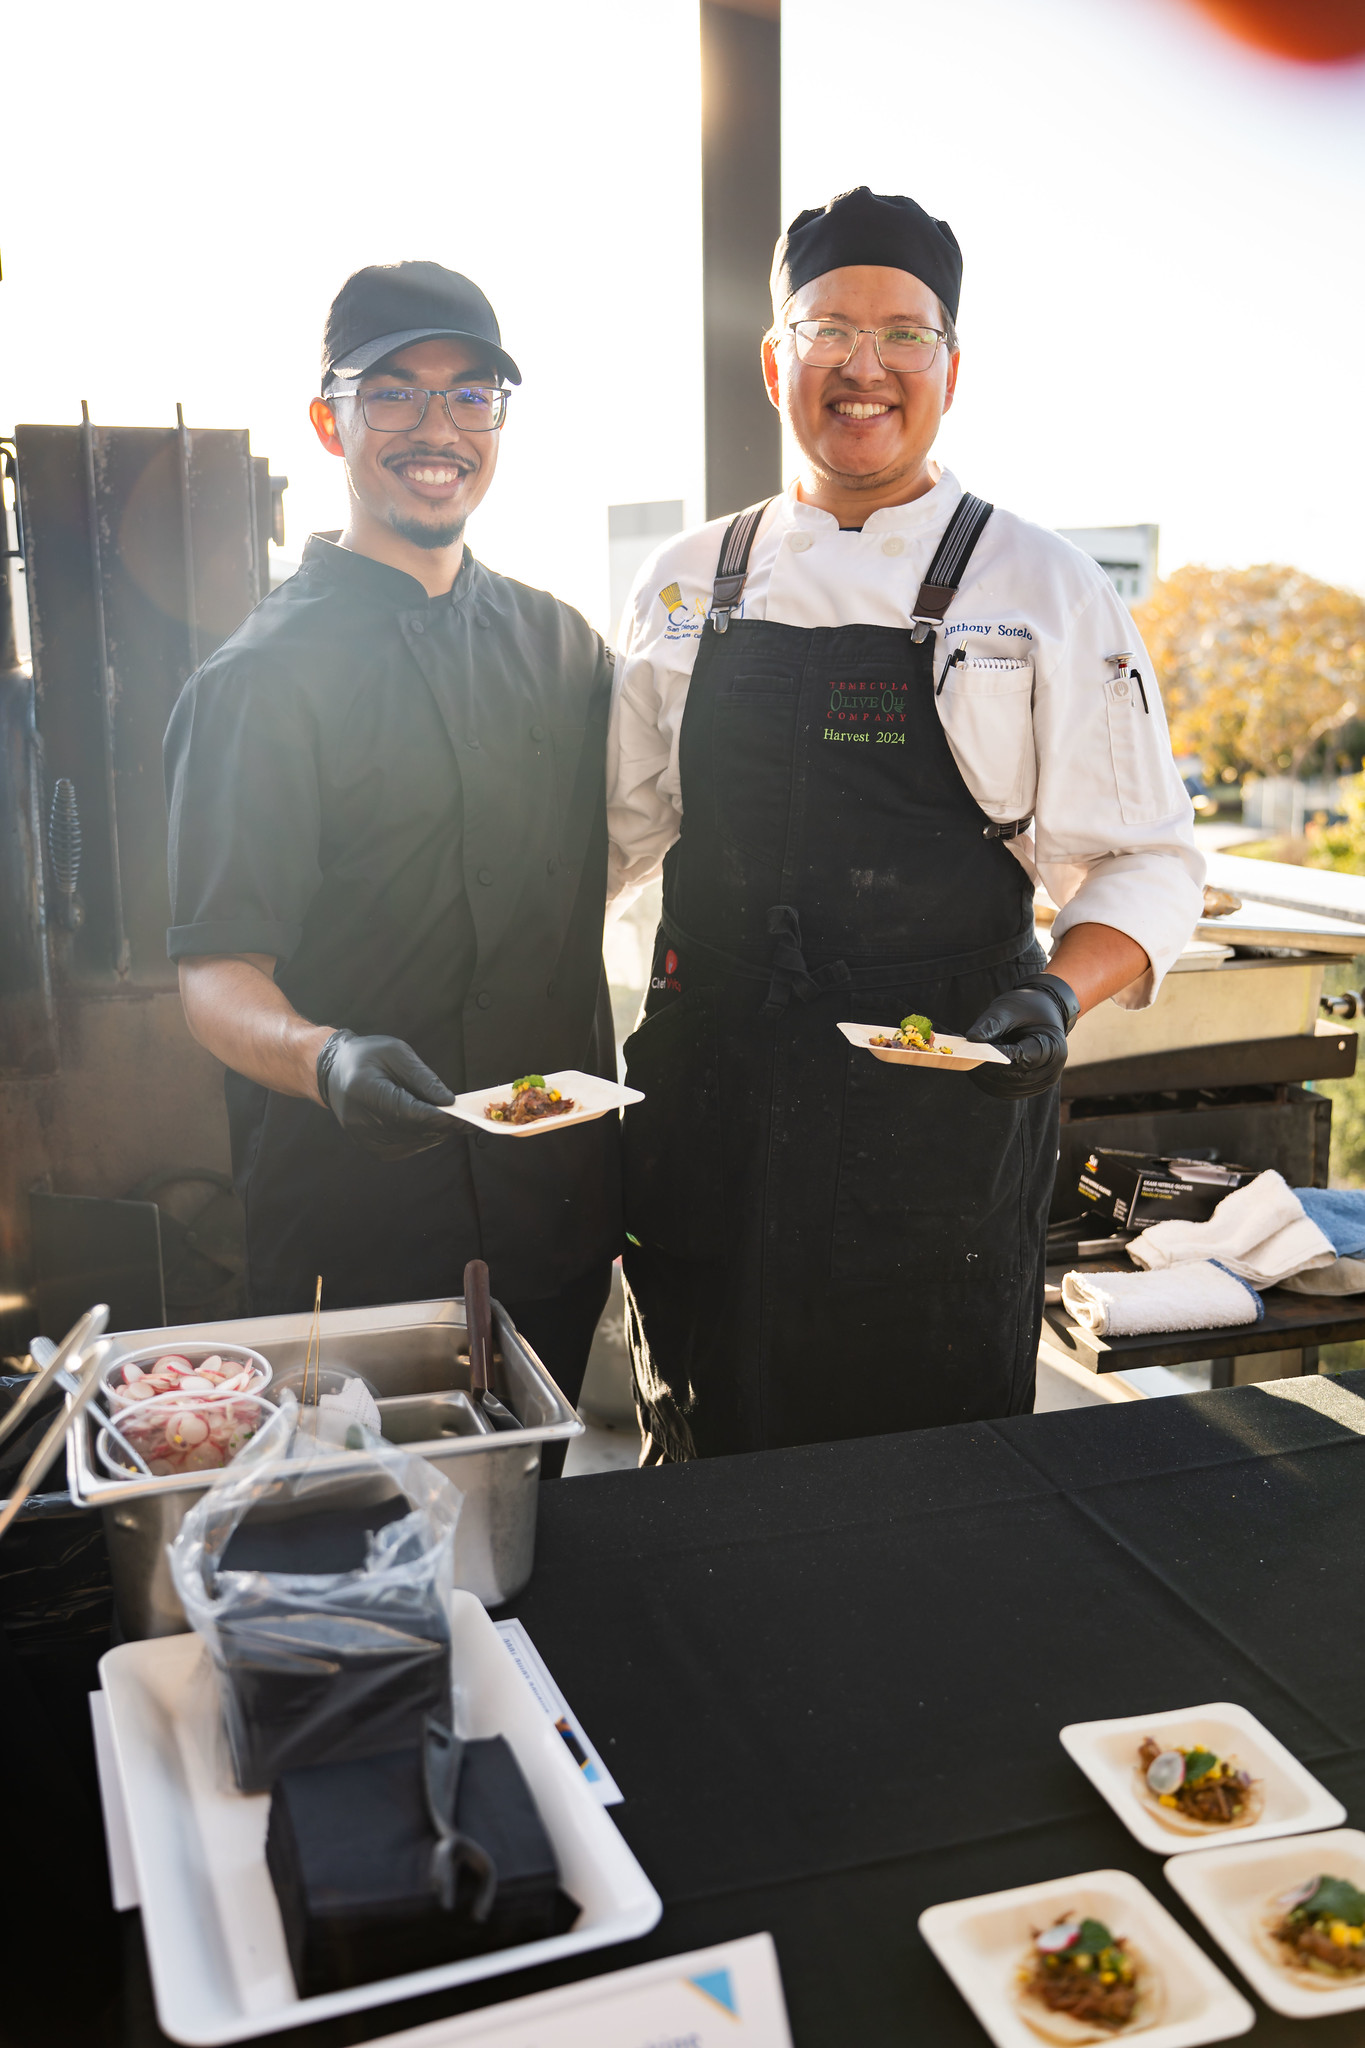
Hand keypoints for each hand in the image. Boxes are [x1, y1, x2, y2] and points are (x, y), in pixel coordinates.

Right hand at [315, 1030, 456, 1158]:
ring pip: (411, 1142)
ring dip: (436, 1134)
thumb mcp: (396, 1053)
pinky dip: (423, 1138)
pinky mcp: (370, 1147)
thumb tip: (448, 1101)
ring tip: (457, 1122)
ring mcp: (363, 1137)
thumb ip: (422, 1077)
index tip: (465, 1119)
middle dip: (444, 1127)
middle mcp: (360, 1119)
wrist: (334, 1072)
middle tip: (471, 1122)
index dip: (439, 1118)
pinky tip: (434, 1127)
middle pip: (412, 1130)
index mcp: (364, 1090)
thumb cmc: (367, 1056)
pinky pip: (404, 1147)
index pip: (408, 1111)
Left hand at [965, 976, 1075, 1099]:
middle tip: (965, 1056)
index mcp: (1053, 1049)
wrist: (1041, 1012)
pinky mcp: (1028, 1089)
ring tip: (971, 1058)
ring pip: (1005, 1088)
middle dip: (987, 1067)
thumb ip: (992, 1023)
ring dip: (985, 1076)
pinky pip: (1004, 1091)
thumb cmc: (1027, 1008)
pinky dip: (988, 1081)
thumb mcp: (1009, 1008)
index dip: (997, 1056)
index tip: (976, 1051)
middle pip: (1013, 1077)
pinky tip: (976, 1067)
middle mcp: (1051, 1072)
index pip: (1021, 1058)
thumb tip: (973, 1039)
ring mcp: (1040, 1084)